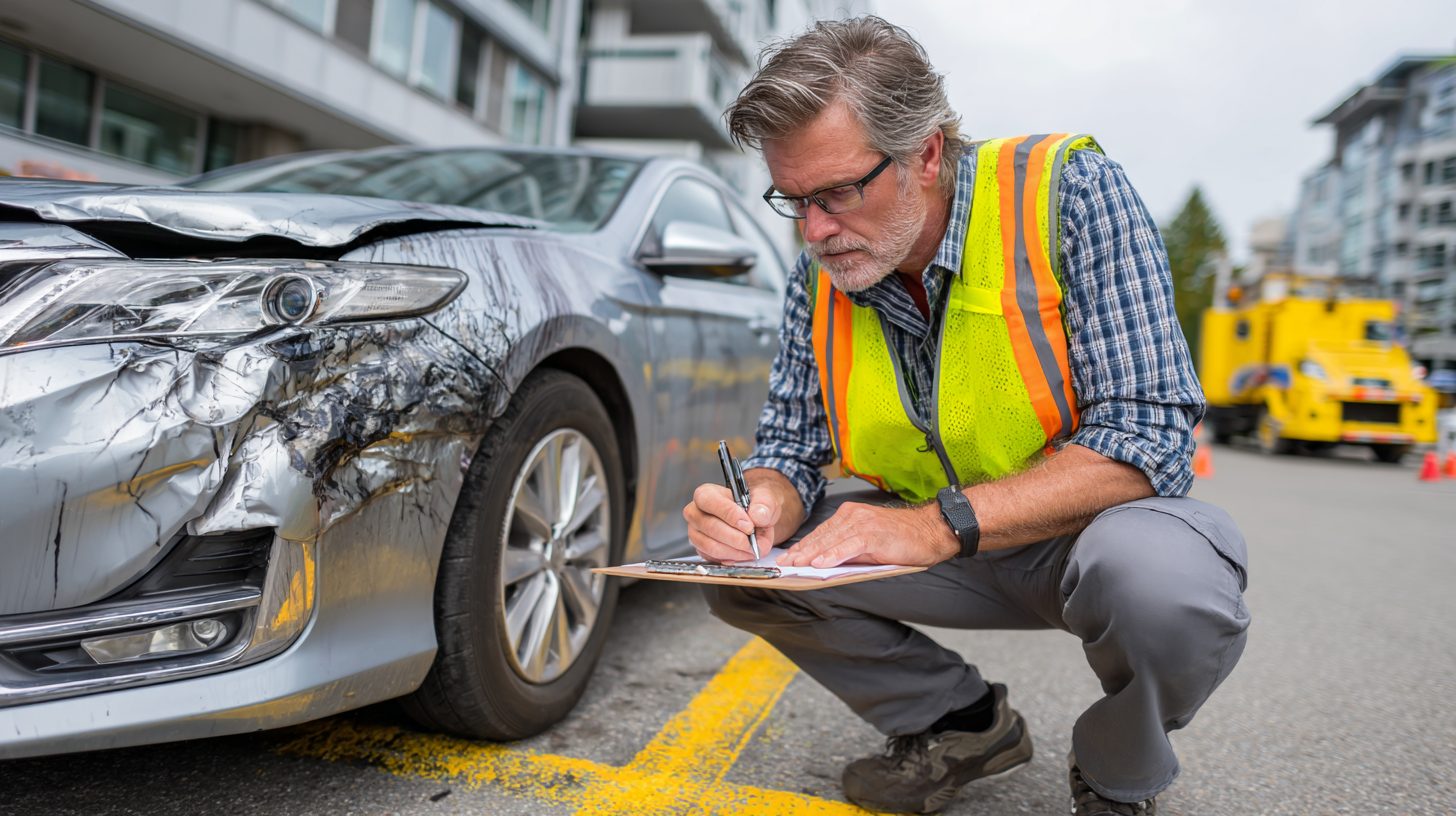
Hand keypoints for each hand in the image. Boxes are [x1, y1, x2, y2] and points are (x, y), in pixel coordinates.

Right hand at [683, 482, 782, 562]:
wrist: (755, 520)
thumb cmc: (754, 506)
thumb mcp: (764, 499)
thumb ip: (763, 505)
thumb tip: (758, 516)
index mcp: (706, 494)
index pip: (710, 502)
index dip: (730, 515)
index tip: (749, 526)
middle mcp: (695, 513)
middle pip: (710, 527)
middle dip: (736, 538)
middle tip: (754, 543)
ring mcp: (695, 533)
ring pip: (711, 546)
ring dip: (735, 551)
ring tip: (752, 550)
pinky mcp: (701, 550)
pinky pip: (714, 558)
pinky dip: (732, 559)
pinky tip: (744, 554)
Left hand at [777, 501, 956, 567]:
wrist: (931, 531)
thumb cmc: (903, 538)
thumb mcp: (869, 543)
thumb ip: (848, 549)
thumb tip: (825, 562)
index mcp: (851, 515)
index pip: (822, 532)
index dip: (804, 546)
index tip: (790, 557)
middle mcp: (854, 516)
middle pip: (822, 536)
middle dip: (802, 552)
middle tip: (786, 564)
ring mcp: (863, 524)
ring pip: (831, 541)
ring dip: (812, 555)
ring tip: (797, 566)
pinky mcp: (873, 534)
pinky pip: (848, 546)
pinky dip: (833, 555)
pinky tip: (820, 564)